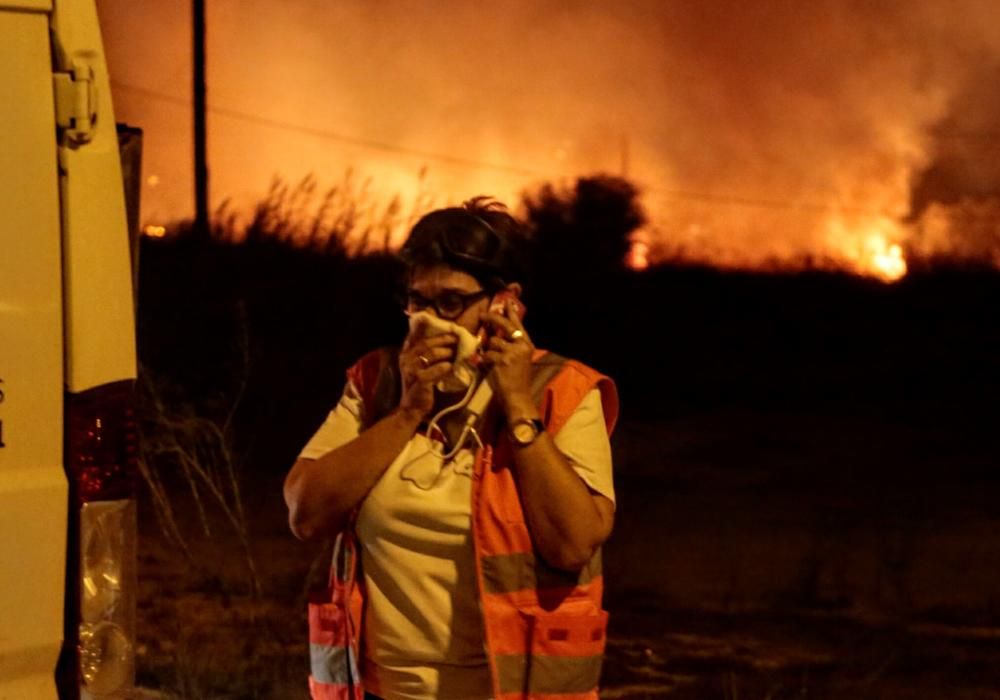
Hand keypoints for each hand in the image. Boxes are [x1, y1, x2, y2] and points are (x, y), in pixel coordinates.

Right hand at [398, 325, 456, 420]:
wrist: (412, 408)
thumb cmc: (420, 386)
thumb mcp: (421, 367)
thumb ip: (427, 353)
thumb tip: (445, 339)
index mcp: (406, 354)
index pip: (414, 336)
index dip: (421, 325)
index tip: (430, 318)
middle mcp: (406, 359)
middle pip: (427, 343)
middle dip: (443, 339)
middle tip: (456, 338)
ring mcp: (411, 370)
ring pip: (431, 354)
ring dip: (446, 352)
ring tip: (455, 353)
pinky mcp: (419, 381)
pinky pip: (434, 370)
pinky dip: (444, 367)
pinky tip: (450, 367)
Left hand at [481, 300, 535, 416]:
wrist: (517, 396)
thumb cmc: (516, 379)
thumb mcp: (518, 359)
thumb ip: (511, 346)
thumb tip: (495, 334)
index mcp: (527, 345)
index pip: (518, 325)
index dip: (511, 313)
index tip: (506, 302)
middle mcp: (522, 346)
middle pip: (505, 326)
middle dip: (493, 318)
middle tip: (482, 315)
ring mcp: (512, 352)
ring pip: (493, 341)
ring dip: (489, 350)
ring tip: (493, 362)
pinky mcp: (502, 360)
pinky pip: (487, 353)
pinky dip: (485, 360)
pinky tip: (490, 367)